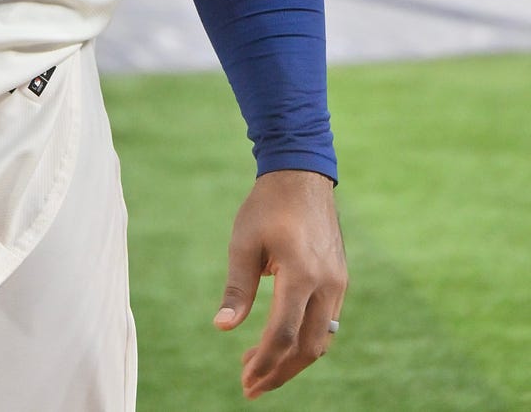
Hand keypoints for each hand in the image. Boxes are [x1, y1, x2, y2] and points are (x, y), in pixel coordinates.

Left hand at [215, 170, 346, 397]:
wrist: (302, 175)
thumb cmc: (267, 206)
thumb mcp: (244, 242)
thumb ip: (237, 287)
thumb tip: (223, 327)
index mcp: (301, 274)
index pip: (284, 334)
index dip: (264, 361)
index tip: (245, 378)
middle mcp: (326, 284)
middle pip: (307, 347)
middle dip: (279, 371)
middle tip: (250, 386)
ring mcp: (338, 284)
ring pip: (320, 340)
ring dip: (292, 360)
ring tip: (259, 368)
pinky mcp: (340, 280)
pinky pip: (326, 324)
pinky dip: (305, 341)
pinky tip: (281, 344)